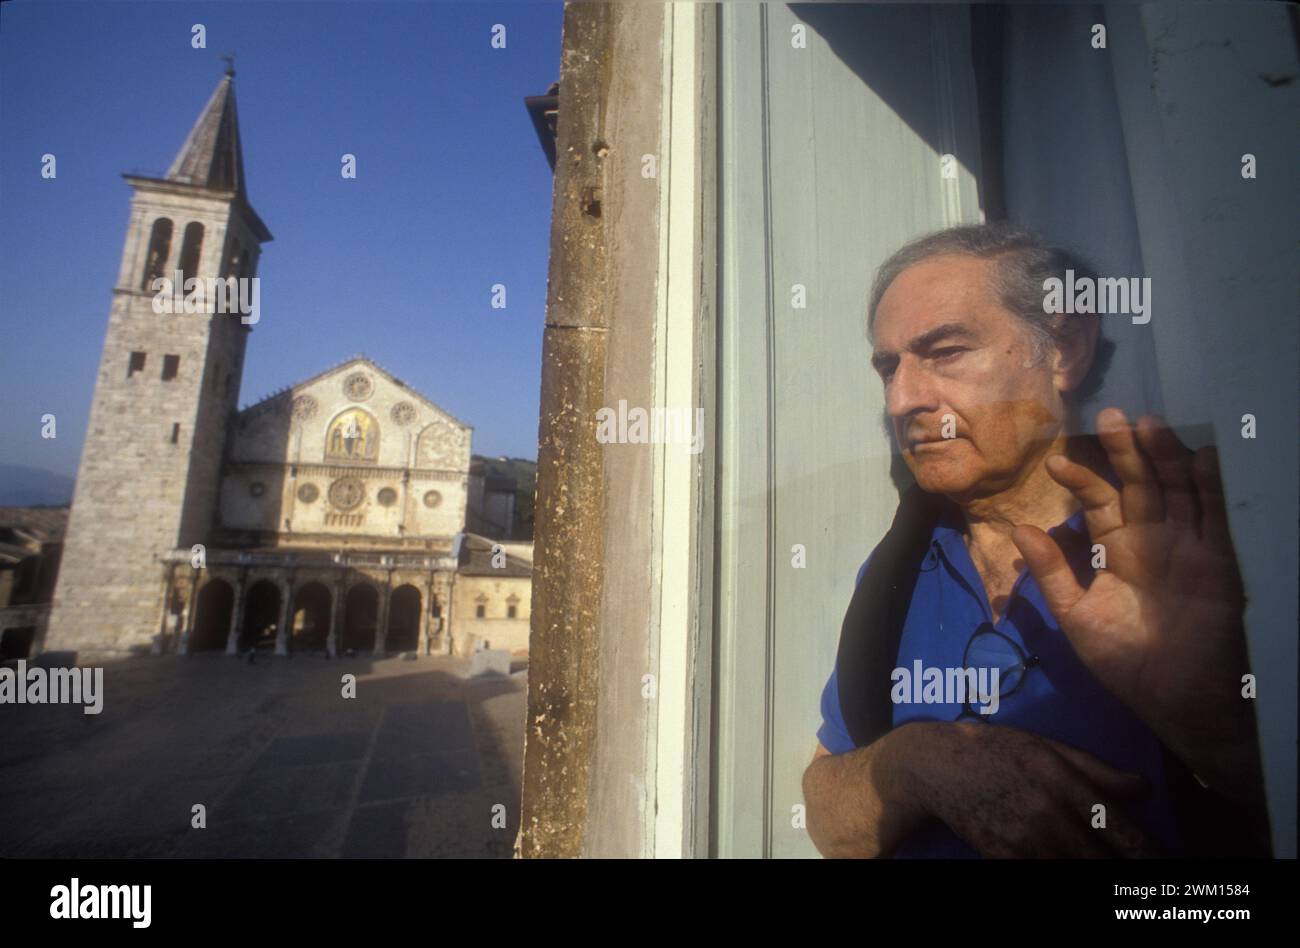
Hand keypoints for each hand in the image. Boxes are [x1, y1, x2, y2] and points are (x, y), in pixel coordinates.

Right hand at [911, 721, 1160, 857]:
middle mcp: (1048, 813)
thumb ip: (1097, 770)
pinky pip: (1041, 875)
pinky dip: (1059, 875)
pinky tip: (1066, 864)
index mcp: (1064, 781)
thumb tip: (1144, 789)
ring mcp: (1024, 840)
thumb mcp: (1047, 747)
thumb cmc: (997, 750)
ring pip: (1073, 870)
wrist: (938, 766)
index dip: (1148, 852)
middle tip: (1150, 884)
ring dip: (1093, 871)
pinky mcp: (1003, 857)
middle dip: (1127, 872)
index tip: (1167, 863)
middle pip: (1101, 859)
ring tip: (1111, 875)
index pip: (1119, 827)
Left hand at [1011, 409, 1260, 802]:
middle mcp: (1151, 540)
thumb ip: (1051, 572)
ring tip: (1147, 423)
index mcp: (1115, 550)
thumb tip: (1020, 529)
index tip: (1056, 461)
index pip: (1098, 502)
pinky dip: (1210, 485)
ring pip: (1175, 490)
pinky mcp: (1217, 559)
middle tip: (1109, 416)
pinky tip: (1200, 454)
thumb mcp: (1076, 615)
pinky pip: (1214, 515)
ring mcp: (1186, 545)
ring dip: (1164, 457)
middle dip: (1125, 452)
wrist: (1175, 697)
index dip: (1081, 479)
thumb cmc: (1123, 660)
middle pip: (1139, 484)